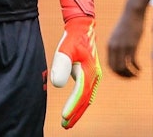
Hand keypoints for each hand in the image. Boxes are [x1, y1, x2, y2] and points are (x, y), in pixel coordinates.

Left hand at [50, 0, 101, 128]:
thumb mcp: (64, 50)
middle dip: (76, 113)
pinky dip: (81, 102)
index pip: (80, 94)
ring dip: (78, 109)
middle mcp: (95, 76)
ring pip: (87, 98)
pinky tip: (75, 106)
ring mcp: (95, 76)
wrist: (82, 28)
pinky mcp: (92, 74)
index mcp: (90, 72)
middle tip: (65, 125)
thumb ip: (61, 65)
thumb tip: (57, 85)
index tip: (63, 117)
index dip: (72, 107)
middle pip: (85, 100)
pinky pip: (87, 92)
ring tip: (68, 121)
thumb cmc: (72, 38)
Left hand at [107, 6, 145, 77]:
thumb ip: (116, 45)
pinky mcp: (132, 45)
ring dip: (130, 74)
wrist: (132, 12)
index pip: (109, 65)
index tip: (124, 75)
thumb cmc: (127, 24)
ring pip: (124, 67)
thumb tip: (118, 56)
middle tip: (132, 77)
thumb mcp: (118, 35)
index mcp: (109, 45)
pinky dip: (136, 68)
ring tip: (137, 75)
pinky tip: (140, 69)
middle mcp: (114, 47)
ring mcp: (122, 46)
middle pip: (116, 68)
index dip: (117, 73)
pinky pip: (133, 62)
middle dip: (124, 76)